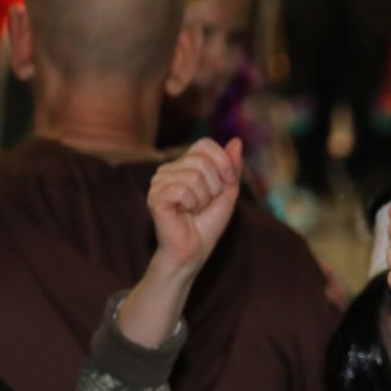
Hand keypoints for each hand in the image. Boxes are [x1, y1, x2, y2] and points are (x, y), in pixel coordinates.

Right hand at [148, 137, 243, 278]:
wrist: (194, 250)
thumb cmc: (208, 222)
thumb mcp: (228, 191)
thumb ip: (232, 166)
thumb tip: (236, 140)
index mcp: (184, 164)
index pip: (204, 144)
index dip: (223, 162)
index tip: (228, 182)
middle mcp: (168, 168)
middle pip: (202, 161)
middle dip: (214, 187)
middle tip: (204, 204)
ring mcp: (159, 181)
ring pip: (194, 176)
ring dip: (203, 199)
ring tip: (193, 210)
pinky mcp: (155, 196)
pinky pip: (182, 190)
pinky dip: (191, 205)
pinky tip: (183, 213)